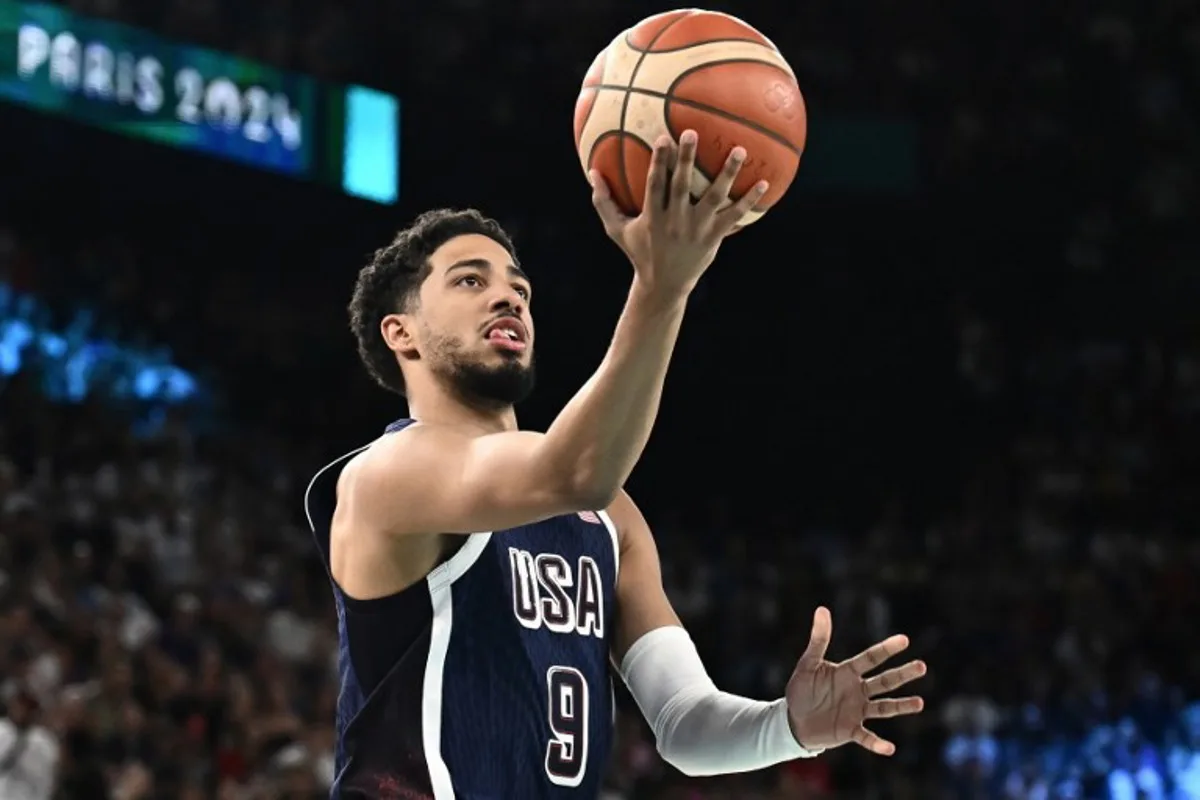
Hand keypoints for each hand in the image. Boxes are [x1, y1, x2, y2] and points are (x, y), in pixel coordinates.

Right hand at [589, 130, 767, 299]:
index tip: (663, 137)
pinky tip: (765, 184)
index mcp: (653, 216)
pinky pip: (734, 217)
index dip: (659, 162)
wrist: (662, 286)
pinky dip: (750, 201)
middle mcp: (675, 221)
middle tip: (693, 132)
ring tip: (740, 150)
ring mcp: (697, 230)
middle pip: (682, 186)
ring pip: (714, 198)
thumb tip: (592, 172)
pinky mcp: (713, 238)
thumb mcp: (616, 230)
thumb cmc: (639, 252)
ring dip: (728, 174)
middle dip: (687, 159)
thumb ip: (603, 202)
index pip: (655, 184)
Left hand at [785, 606, 926, 755]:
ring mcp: (857, 711)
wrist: (793, 720)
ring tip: (920, 703)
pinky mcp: (850, 730)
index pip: (870, 658)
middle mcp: (858, 691)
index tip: (904, 640)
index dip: (886, 649)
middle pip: (884, 681)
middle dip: (902, 674)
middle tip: (921, 666)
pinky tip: (889, 748)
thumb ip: (818, 640)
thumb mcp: (808, 663)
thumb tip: (822, 609)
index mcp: (848, 672)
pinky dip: (877, 744)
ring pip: (884, 707)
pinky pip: (866, 737)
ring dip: (901, 706)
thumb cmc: (802, 689)